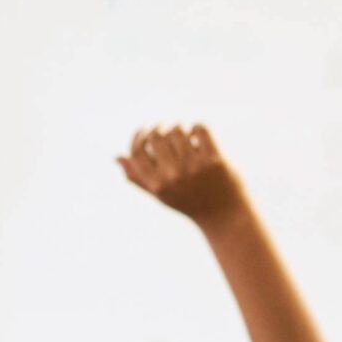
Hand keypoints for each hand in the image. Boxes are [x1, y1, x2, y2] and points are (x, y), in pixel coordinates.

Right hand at [120, 123, 249, 229]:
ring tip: (183, 132)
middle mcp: (173, 175)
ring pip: (178, 130)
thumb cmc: (188, 202)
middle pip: (156, 136)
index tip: (145, 129)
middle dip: (159, 126)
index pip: (137, 151)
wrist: (223, 215)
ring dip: (179, 127)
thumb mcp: (160, 194)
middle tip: (165, 127)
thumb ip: (137, 177)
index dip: (138, 135)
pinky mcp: (215, 160)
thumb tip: (117, 157)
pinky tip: (196, 135)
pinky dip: (196, 127)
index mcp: (157, 184)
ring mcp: (194, 167)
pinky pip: (200, 130)